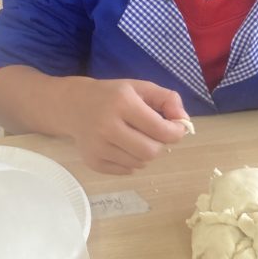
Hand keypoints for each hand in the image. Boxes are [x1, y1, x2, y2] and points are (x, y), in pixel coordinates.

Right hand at [64, 78, 189, 174]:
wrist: (73, 106)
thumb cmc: (112, 95)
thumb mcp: (140, 88)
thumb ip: (168, 99)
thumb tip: (184, 121)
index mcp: (122, 103)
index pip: (160, 130)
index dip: (176, 132)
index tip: (176, 128)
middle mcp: (108, 126)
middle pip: (151, 152)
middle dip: (160, 145)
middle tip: (154, 135)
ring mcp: (98, 147)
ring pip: (140, 163)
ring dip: (146, 153)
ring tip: (136, 138)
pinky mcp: (93, 162)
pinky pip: (127, 171)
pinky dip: (132, 161)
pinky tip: (123, 146)